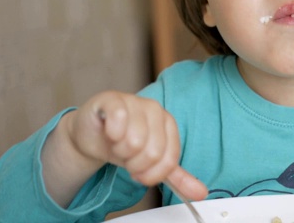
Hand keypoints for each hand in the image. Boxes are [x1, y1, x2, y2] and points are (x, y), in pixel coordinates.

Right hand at [66, 91, 207, 200]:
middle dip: (134, 164)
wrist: (92, 134)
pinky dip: (112, 134)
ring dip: (120, 151)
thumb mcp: (152, 164)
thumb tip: (201, 193)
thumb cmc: (123, 145)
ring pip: (134, 141)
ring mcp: (135, 101)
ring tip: (116, 144)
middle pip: (152, 153)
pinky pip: (119, 120)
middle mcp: (155, 109)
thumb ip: (177, 178)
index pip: (169, 160)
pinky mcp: (113, 99)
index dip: (151, 175)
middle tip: (126, 156)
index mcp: (168, 123)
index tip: (140, 173)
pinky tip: (109, 132)